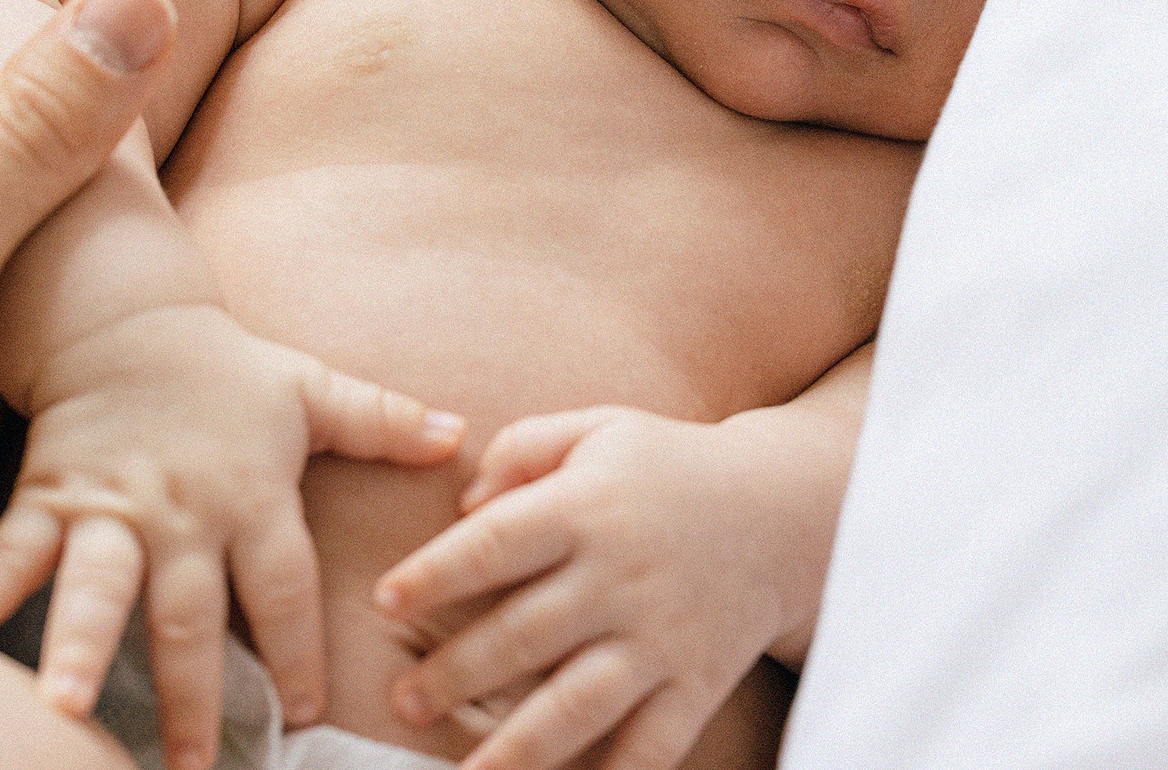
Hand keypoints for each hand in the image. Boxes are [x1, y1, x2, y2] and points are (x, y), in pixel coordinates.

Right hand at [0, 307, 464, 769]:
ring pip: (92, 586)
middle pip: (186, 609)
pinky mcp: (47, 499)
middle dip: (187, 690)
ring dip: (76, 647)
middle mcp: (179, 511)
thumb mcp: (313, 387)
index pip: (282, 584)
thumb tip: (463, 436)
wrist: (127, 318)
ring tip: (57, 710)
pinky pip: (7, 558)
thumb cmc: (227, 370)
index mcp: (250, 492)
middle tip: (187, 765)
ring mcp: (107, 509)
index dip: (295, 646)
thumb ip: (384, 421)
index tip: (303, 713)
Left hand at [372, 405, 829, 769]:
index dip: (434, 574)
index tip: (383, 599)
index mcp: (589, 505)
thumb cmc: (668, 467)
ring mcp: (662, 636)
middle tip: (403, 701)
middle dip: (455, 673)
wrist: (785, 509)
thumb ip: (522, 449)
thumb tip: (462, 504)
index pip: (494, 544)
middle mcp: (622, 575)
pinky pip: (652, 746)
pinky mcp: (698, 683)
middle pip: (524, 634)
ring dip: (516, 747)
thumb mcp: (597, 430)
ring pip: (579, 704)